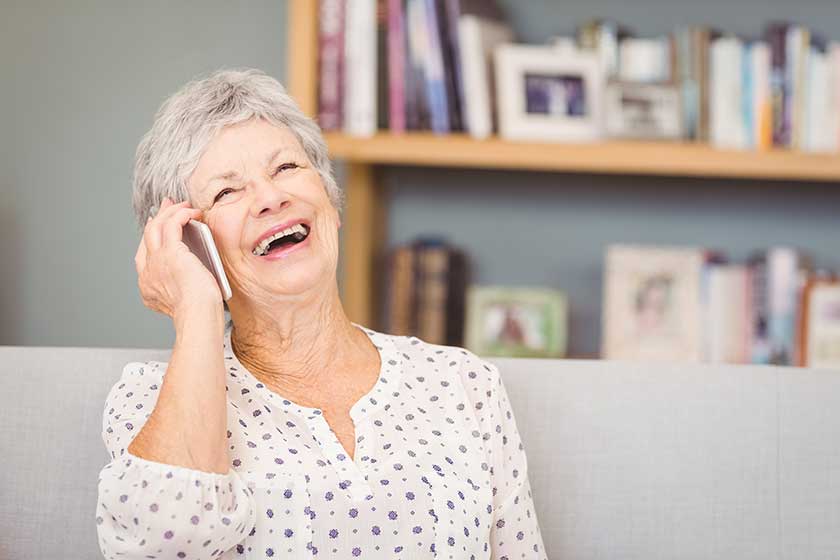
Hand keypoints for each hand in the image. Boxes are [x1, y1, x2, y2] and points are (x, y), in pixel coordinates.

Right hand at [134, 197, 223, 318]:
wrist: (197, 316)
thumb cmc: (201, 314)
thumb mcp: (186, 297)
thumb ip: (184, 282)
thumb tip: (195, 268)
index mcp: (148, 287)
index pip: (145, 256)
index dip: (151, 237)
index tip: (158, 225)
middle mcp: (147, 273)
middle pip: (148, 237)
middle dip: (158, 218)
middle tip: (167, 205)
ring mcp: (156, 262)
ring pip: (156, 227)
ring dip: (169, 212)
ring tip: (183, 204)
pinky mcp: (170, 253)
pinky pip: (172, 223)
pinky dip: (181, 214)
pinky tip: (192, 211)